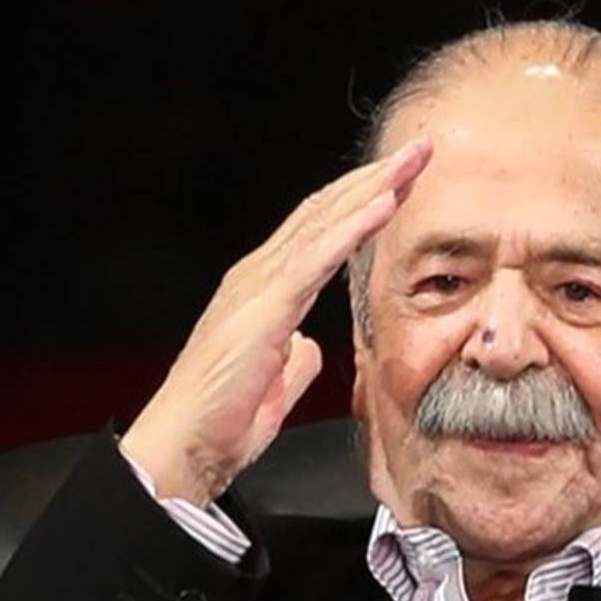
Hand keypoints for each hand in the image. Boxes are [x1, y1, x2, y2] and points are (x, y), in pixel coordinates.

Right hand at [121, 138, 432, 506]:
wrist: (183, 447)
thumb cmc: (221, 420)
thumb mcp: (275, 385)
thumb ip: (295, 360)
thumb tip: (311, 348)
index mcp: (263, 291)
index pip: (318, 231)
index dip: (359, 202)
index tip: (400, 182)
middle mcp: (258, 276)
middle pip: (324, 212)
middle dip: (373, 179)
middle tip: (418, 152)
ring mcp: (258, 286)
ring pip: (324, 222)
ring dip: (372, 189)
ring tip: (410, 163)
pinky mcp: (264, 307)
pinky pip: (318, 257)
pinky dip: (354, 227)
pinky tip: (385, 204)